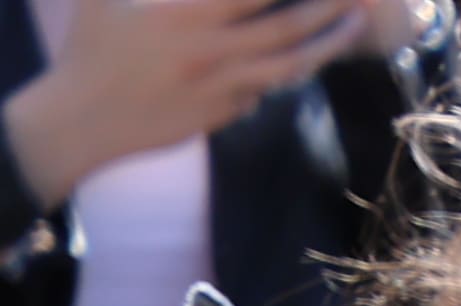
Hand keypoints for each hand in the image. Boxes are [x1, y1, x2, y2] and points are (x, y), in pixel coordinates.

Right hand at [5, 0, 364, 203]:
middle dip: (328, 5)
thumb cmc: (93, 46)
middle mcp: (210, 53)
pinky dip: (291, 67)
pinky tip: (312, 50)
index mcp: (182, 16)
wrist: (85, 120)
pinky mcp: (227, 114)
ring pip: (292, 65)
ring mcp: (223, 88)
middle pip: (287, 26)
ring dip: (330, 42)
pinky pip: (269, 88)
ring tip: (356, 21)